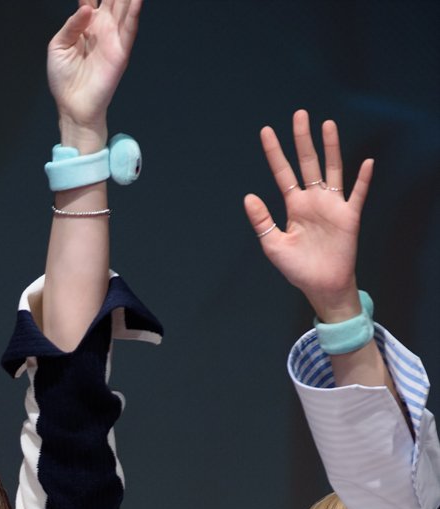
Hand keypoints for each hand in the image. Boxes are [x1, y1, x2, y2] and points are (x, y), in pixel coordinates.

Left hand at [47, 0, 142, 150]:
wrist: (72, 106)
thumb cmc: (63, 79)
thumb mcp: (58, 45)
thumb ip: (71, 24)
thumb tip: (87, 9)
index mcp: (86, 23)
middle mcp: (102, 27)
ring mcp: (113, 38)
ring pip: (124, 7)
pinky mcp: (120, 52)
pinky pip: (129, 28)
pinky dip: (134, 12)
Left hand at [244, 110, 373, 321]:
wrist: (321, 287)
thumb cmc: (298, 268)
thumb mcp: (274, 245)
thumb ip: (262, 221)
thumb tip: (248, 196)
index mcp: (294, 206)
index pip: (282, 173)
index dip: (274, 153)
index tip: (266, 131)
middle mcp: (313, 200)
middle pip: (307, 162)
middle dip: (302, 139)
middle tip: (299, 114)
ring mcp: (332, 206)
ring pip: (332, 170)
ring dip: (330, 148)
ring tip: (326, 125)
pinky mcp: (349, 217)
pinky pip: (358, 194)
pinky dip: (363, 179)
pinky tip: (367, 162)